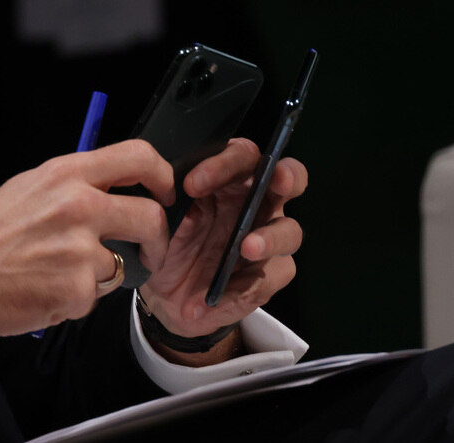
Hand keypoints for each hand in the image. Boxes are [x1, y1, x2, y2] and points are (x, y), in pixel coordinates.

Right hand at [0, 141, 174, 339]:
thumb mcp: (29, 189)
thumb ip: (73, 185)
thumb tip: (113, 188)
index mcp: (65, 174)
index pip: (139, 157)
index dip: (162, 176)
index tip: (164, 194)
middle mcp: (78, 206)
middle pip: (150, 217)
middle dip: (157, 240)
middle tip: (147, 251)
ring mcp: (80, 249)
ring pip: (124, 263)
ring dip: (104, 273)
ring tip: (64, 273)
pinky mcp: (77, 289)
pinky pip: (98, 295)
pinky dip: (79, 298)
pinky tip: (48, 289)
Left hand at [138, 138, 307, 338]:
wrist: (165, 293)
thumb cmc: (168, 244)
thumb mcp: (162, 220)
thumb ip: (174, 202)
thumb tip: (176, 187)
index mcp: (231, 181)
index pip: (242, 156)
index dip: (225, 163)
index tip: (192, 184)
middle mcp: (256, 205)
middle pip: (289, 177)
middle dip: (286, 176)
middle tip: (275, 180)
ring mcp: (268, 240)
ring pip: (290, 231)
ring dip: (270, 238)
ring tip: (245, 249)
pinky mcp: (269, 277)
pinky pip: (269, 279)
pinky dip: (239, 288)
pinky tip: (213, 296)